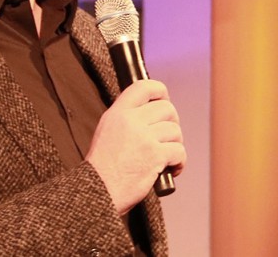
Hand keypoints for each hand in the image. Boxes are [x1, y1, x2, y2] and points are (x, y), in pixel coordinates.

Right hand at [85, 80, 185, 214]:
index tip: (164, 100)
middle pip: (167, 109)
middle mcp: (131, 121)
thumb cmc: (102, 167)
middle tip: (167, 136)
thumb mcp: (107, 130)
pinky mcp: (155, 156)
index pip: (144, 86)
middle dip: (172, 122)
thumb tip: (153, 111)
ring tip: (166, 157)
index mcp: (117, 113)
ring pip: (175, 131)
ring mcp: (144, 138)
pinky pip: (179, 151)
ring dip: (175, 145)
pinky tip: (171, 169)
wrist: (98, 191)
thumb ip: (127, 118)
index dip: (160, 91)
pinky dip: (179, 162)